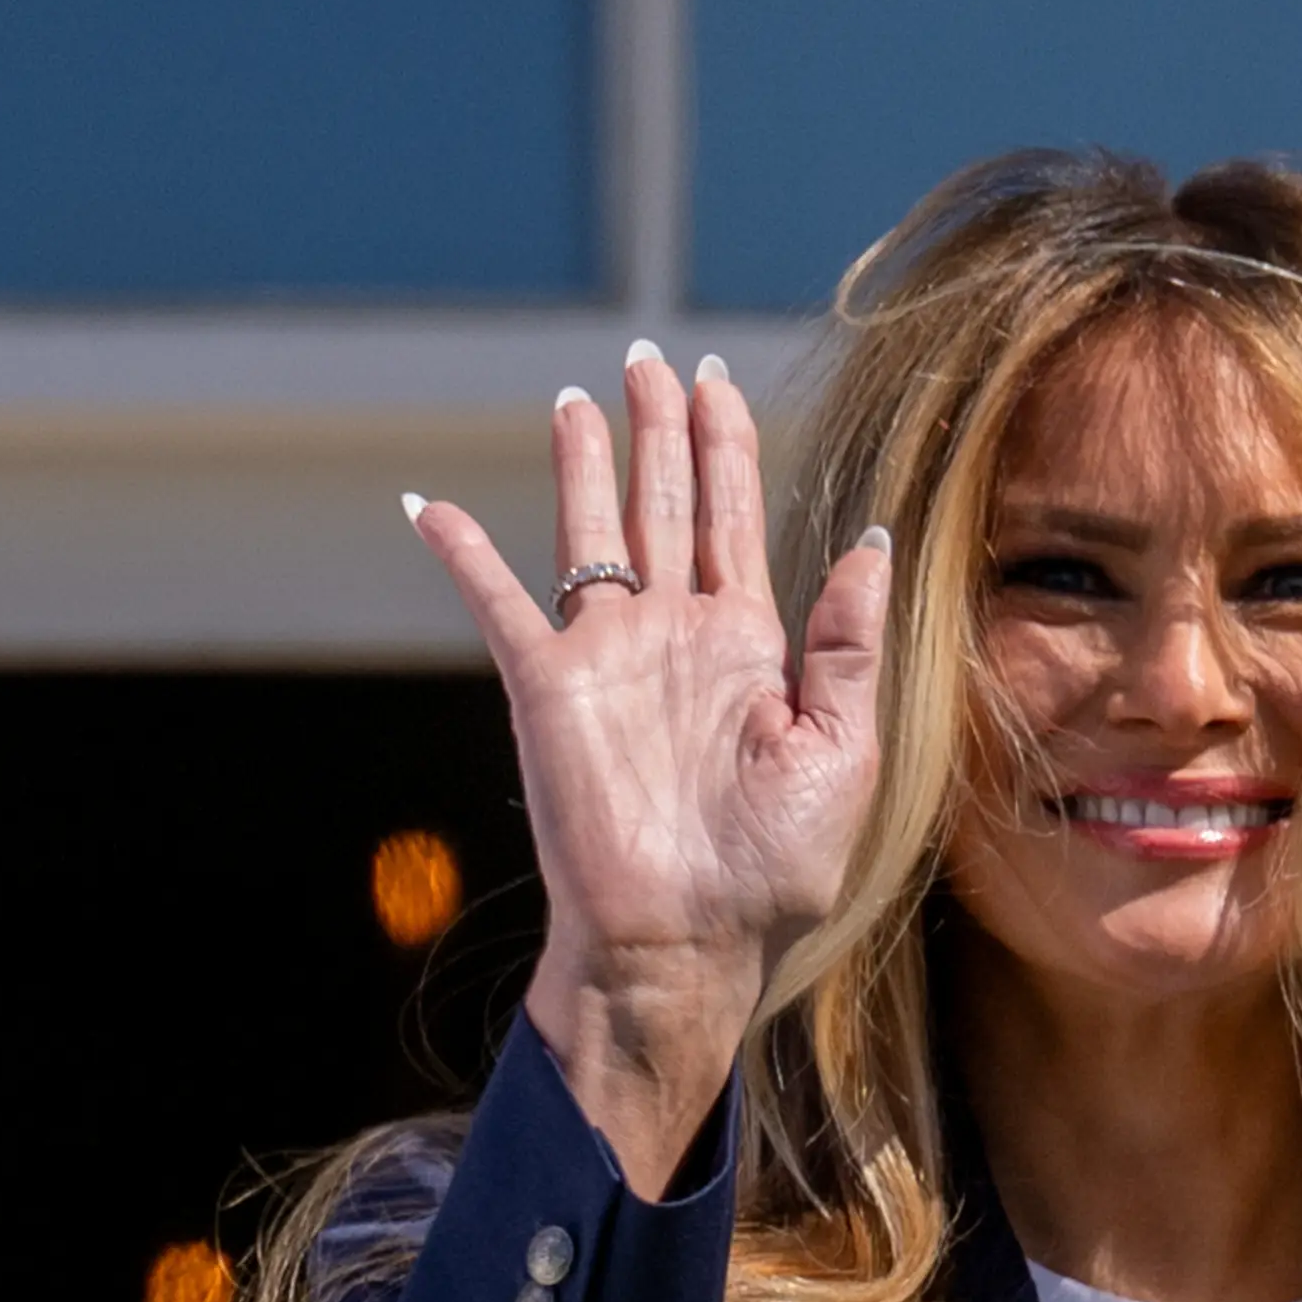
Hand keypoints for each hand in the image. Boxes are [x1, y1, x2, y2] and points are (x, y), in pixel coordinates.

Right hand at [408, 345, 888, 1195]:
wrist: (686, 942)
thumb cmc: (773, 870)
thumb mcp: (844, 751)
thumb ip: (852, 642)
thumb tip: (872, 536)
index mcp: (750, 644)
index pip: (735, 516)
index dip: (726, 442)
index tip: (716, 379)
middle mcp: (675, 634)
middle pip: (665, 501)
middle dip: (661, 428)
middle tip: (652, 358)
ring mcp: (607, 655)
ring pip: (590, 530)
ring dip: (583, 463)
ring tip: (577, 397)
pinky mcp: (546, 686)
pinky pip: (497, 601)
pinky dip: (462, 553)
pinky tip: (429, 506)